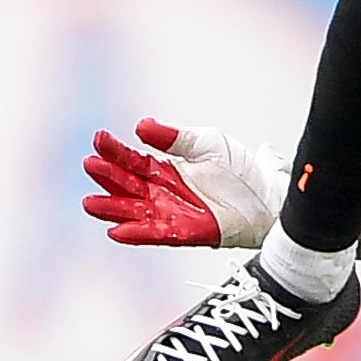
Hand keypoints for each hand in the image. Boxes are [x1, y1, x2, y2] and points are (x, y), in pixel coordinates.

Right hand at [82, 118, 284, 248]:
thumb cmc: (239, 169)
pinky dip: (137, 233)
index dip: (115, 151)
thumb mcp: (206, 143)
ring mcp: (173, 213)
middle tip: (91, 164)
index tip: (98, 139)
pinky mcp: (188, 232)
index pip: (134, 160)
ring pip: (136, 211)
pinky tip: (117, 231)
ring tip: (91, 203)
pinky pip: (158, 234)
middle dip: (109, 176)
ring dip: (113, 208)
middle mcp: (164, 193)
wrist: (270, 194)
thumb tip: (141, 126)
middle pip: (129, 186)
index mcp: (167, 169)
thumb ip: (174, 138)